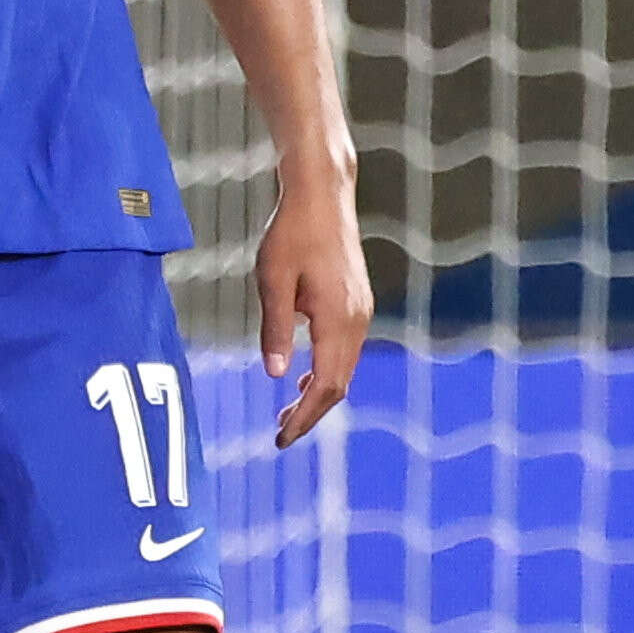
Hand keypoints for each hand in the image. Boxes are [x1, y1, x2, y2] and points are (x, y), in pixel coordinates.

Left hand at [256, 159, 372, 449]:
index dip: (306, 417)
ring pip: (345, 368)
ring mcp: (361, 310)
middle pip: (339, 384)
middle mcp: (358, 320)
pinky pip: (346, 349)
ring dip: (318, 392)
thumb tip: (276, 375)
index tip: (282, 438)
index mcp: (338, 319)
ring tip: (288, 412)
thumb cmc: (292, 232)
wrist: (322, 194)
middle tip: (281, 433)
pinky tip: (304, 374)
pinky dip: (327, 369)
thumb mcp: (272, 280)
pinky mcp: (357, 300)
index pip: (326, 385)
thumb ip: (275, 328)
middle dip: (311, 413)